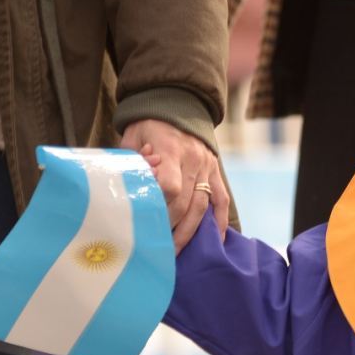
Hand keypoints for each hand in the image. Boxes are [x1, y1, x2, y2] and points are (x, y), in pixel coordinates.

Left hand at [121, 119, 228, 253]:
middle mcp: (194, 160)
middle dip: (171, 228)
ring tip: (177, 251)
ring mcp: (207, 167)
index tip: (146, 222)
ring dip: (190, 231)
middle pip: (186, 203)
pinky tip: (216, 240)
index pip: (171, 187)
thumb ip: (133, 162)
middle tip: (156, 247)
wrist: (177, 103)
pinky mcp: (215, 172)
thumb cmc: (148, 124)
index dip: (160, 207)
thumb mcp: (133, 137)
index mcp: (171, 150)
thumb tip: (132, 187)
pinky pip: (222, 200)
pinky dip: (220, 221)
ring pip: (203, 206)